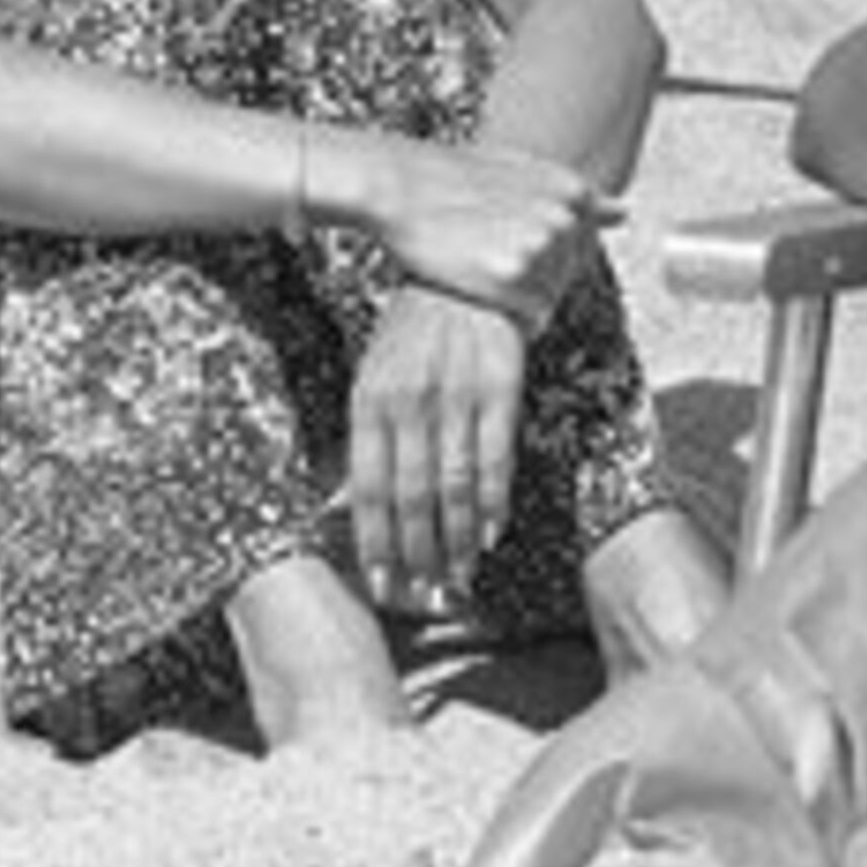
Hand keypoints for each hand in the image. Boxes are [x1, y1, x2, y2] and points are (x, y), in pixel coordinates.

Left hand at [346, 284, 526, 610]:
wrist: (464, 272)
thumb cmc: (412, 331)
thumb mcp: (373, 374)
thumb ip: (370, 435)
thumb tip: (366, 506)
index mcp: (369, 400)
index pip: (369, 488)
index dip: (375, 542)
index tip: (381, 583)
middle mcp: (410, 402)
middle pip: (412, 498)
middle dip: (417, 554)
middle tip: (424, 594)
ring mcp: (457, 396)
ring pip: (455, 487)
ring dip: (457, 540)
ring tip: (459, 577)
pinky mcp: (500, 389)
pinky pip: (496, 459)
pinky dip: (494, 502)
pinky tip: (491, 533)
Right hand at [372, 137, 621, 317]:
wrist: (399, 183)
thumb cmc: (454, 177)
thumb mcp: (524, 170)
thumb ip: (577, 197)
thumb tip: (625, 213)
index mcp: (574, 191)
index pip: (586, 246)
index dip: (548, 249)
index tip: (513, 234)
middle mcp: (564, 220)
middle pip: (569, 275)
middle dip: (536, 274)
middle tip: (488, 247)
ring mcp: (540, 250)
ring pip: (552, 298)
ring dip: (521, 293)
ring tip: (481, 260)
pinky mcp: (511, 281)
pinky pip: (532, 319)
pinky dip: (511, 314)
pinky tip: (480, 285)